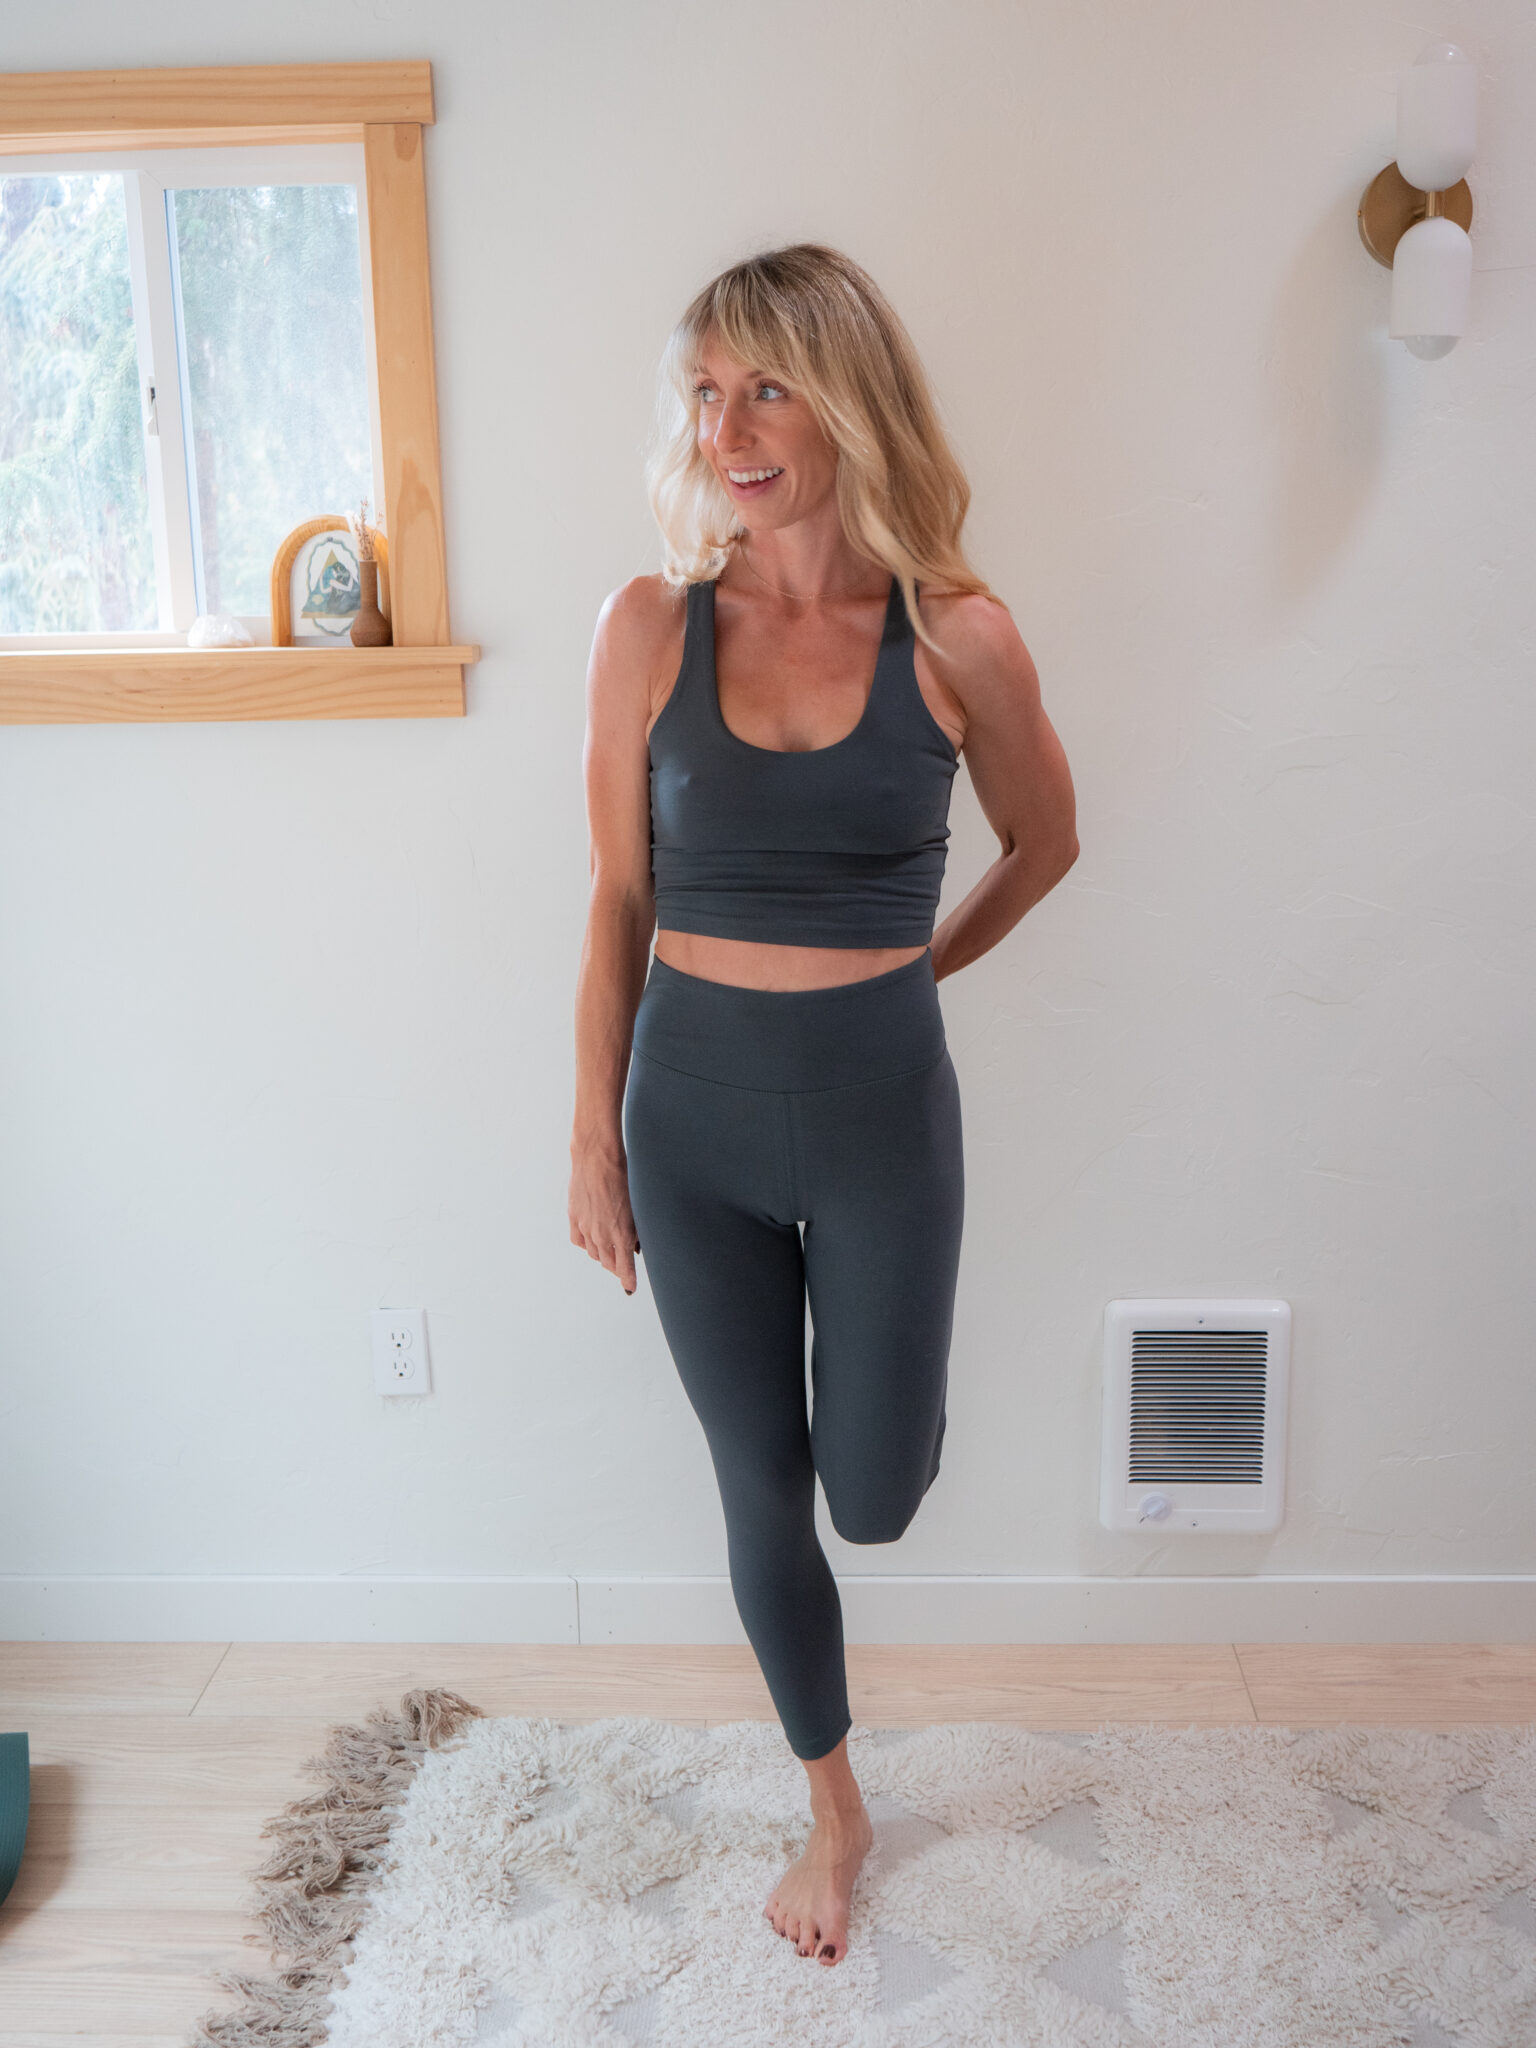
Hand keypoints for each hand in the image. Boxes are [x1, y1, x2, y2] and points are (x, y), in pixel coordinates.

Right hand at [569, 1142, 640, 1294]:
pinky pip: (579, 1241)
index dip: (628, 1281)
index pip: (624, 1269)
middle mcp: (602, 1236)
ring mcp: (586, 1227)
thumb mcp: (638, 1205)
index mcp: (622, 1235)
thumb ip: (637, 1228)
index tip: (630, 1288)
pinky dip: (586, 1244)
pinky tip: (592, 1240)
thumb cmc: (624, 1175)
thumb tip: (636, 1243)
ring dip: (603, 1256)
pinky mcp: (574, 1217)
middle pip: (608, 1263)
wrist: (597, 1157)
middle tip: (623, 1268)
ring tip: (610, 1253)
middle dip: (617, 1268)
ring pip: (593, 1253)